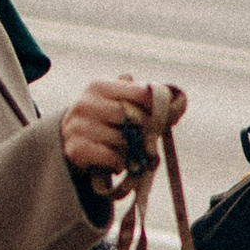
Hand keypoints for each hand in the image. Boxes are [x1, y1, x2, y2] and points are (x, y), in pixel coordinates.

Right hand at [60, 76, 184, 189]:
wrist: (72, 138)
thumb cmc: (104, 118)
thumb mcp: (119, 101)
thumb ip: (141, 98)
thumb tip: (177, 101)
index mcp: (99, 87)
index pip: (139, 93)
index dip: (155, 106)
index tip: (162, 115)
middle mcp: (85, 104)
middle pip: (130, 117)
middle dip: (142, 130)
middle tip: (146, 137)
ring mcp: (77, 127)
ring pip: (122, 139)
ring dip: (130, 149)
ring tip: (128, 150)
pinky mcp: (76, 149)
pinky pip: (111, 156)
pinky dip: (120, 162)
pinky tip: (118, 162)